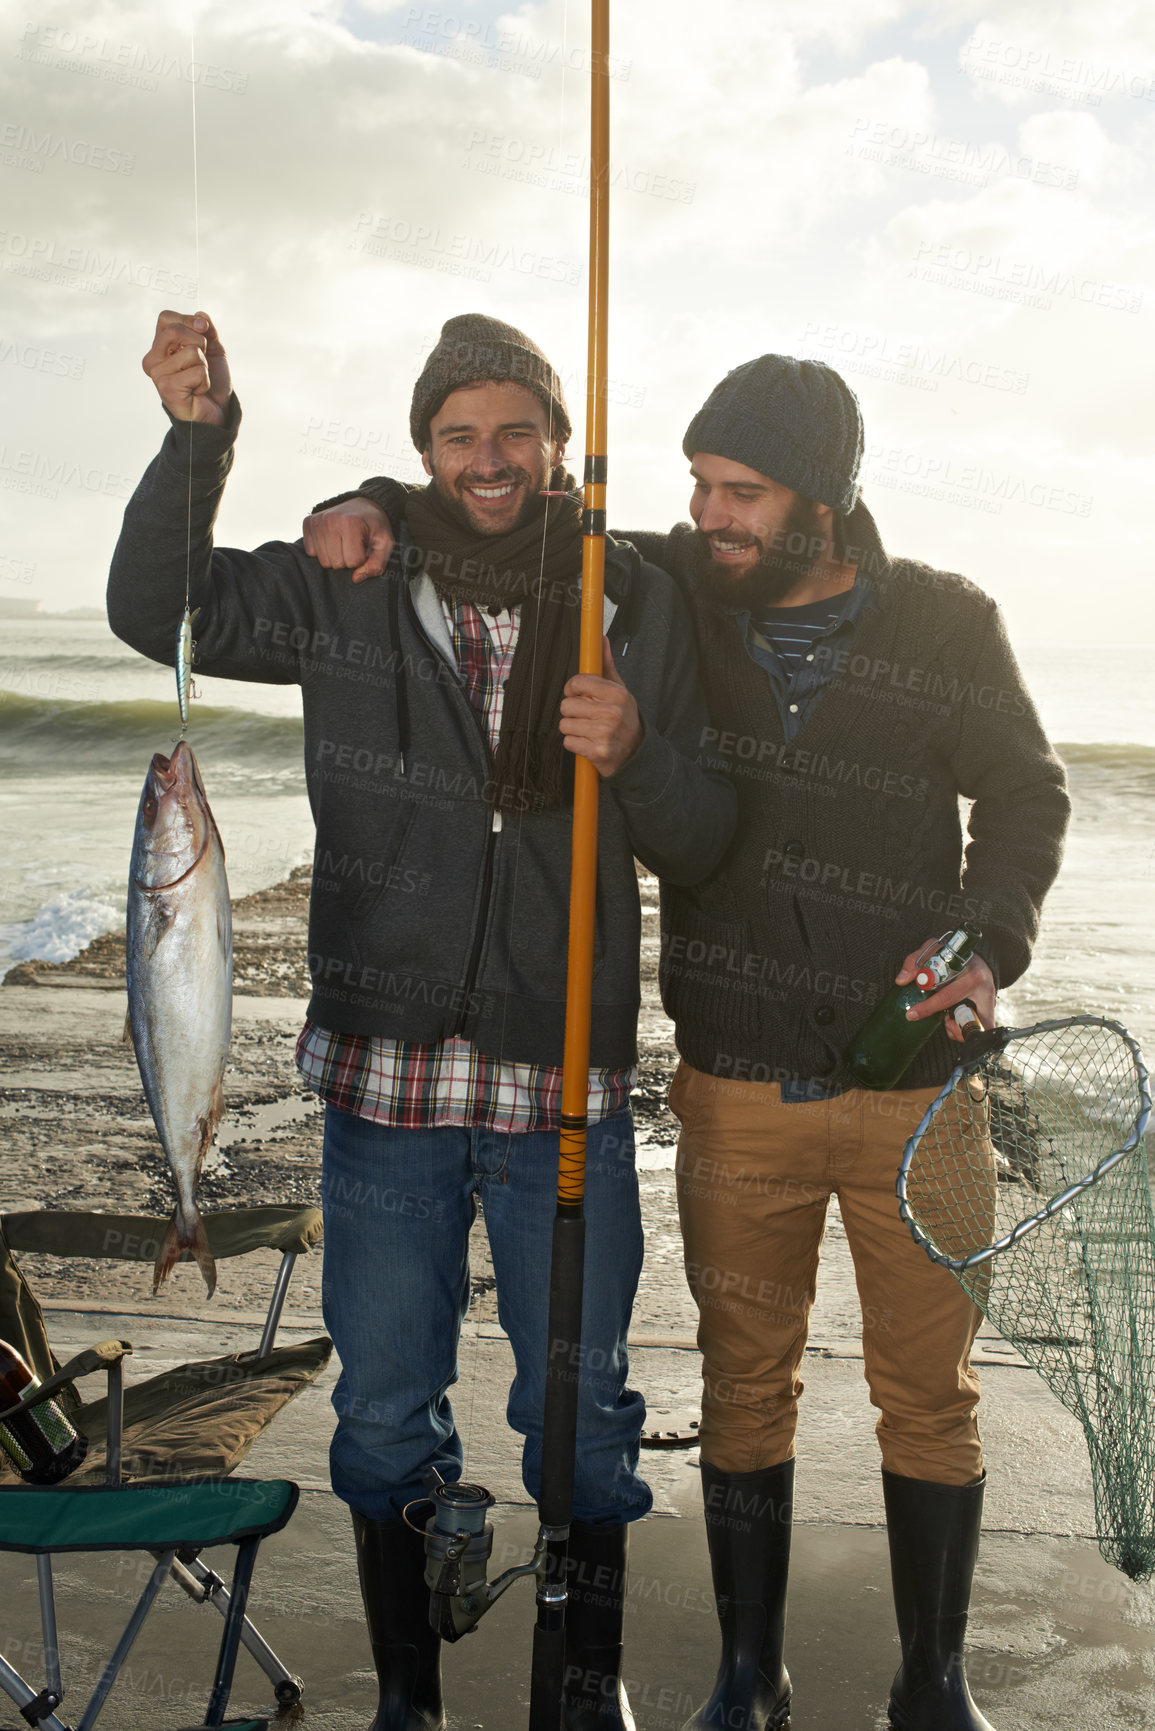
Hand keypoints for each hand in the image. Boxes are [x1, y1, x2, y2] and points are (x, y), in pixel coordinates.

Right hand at [142, 310, 229, 423]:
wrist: (216, 412)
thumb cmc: (211, 381)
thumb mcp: (213, 349)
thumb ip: (207, 330)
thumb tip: (200, 315)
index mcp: (160, 346)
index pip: (166, 317)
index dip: (189, 320)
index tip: (203, 331)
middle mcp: (153, 359)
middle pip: (175, 330)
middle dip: (200, 343)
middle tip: (201, 362)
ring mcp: (158, 374)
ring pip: (191, 352)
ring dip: (205, 366)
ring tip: (198, 381)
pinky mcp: (167, 388)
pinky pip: (197, 371)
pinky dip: (205, 381)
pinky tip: (197, 392)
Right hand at [302, 497, 394, 581]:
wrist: (362, 505)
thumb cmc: (375, 526)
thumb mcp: (385, 543)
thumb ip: (377, 564)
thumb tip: (356, 579)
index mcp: (350, 523)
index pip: (352, 561)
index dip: (361, 559)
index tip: (364, 547)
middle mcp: (330, 520)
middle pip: (336, 563)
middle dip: (347, 559)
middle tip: (353, 545)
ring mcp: (317, 520)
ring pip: (323, 561)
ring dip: (335, 556)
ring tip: (343, 543)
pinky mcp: (307, 522)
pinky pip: (311, 552)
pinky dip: (322, 550)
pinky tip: (332, 540)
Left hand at [559, 638, 641, 776]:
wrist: (636, 752)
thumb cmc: (624, 719)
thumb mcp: (620, 691)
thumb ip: (606, 665)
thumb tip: (601, 639)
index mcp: (616, 694)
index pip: (578, 682)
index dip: (572, 689)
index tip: (577, 694)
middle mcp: (612, 712)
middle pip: (567, 705)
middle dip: (573, 711)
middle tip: (587, 716)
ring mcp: (605, 733)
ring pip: (565, 724)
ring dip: (573, 729)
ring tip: (588, 730)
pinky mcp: (597, 752)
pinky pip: (568, 742)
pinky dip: (575, 744)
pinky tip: (588, 742)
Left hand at [897, 945, 995, 1041]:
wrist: (981, 959)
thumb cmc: (955, 957)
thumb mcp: (934, 950)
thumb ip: (915, 961)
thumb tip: (901, 980)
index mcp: (971, 975)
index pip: (947, 996)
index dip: (928, 1008)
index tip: (912, 1015)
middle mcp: (984, 990)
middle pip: (966, 1018)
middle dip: (950, 1026)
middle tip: (942, 1021)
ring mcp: (989, 1002)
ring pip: (976, 1027)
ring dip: (957, 1029)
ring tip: (949, 1019)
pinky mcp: (990, 1010)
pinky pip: (980, 1029)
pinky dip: (963, 1030)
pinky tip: (955, 1020)